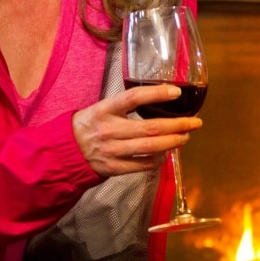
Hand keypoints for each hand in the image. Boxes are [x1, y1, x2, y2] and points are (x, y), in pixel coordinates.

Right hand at [72, 84, 198, 176]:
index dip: (157, 94)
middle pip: (150, 128)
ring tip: (185, 137)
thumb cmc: (89, 124)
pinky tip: (167, 153)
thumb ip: (126, 105)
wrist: (65, 151)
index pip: (133, 98)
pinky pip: (142, 165)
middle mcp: (108, 130)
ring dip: (173, 142)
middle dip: (177, 125)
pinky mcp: (113, 168)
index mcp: (105, 110)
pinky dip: (158, 159)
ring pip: (150, 148)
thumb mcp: (102, 108)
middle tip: (195, 123)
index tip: (176, 92)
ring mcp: (111, 151)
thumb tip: (162, 97)